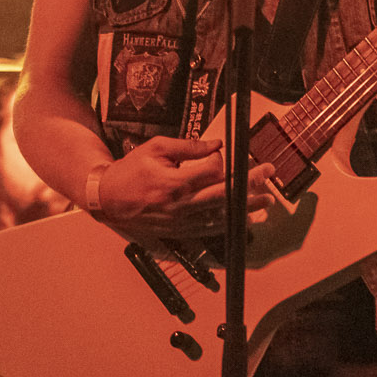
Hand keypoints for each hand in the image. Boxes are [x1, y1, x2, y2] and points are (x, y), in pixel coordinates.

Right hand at [94, 136, 274, 238]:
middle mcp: (180, 206)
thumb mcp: (156, 149)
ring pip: (220, 216)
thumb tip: (218, 144)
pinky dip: (229, 223)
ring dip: (246, 208)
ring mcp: (180, 222)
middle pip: (223, 195)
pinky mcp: (179, 231)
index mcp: (173, 184)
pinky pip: (209, 228)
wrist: (107, 199)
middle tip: (269, 173)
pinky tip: (245, 218)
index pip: (212, 172)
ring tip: (267, 201)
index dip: (223, 161)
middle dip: (250, 184)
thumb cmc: (131, 170)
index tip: (226, 153)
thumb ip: (189, 147)